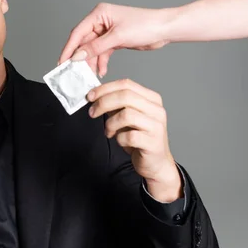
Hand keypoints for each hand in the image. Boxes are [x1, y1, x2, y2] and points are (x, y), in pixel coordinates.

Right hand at [58, 3, 174, 76]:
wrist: (164, 29)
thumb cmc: (145, 26)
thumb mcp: (117, 37)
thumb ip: (95, 48)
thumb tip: (77, 56)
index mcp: (99, 14)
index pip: (78, 32)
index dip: (69, 48)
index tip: (62, 62)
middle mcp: (101, 21)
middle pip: (84, 42)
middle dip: (80, 58)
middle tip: (73, 72)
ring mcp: (107, 31)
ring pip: (92, 49)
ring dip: (91, 62)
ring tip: (88, 75)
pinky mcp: (114, 40)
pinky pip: (102, 53)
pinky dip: (101, 62)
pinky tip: (101, 71)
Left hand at [86, 79, 181, 201]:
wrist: (156, 163)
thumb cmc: (140, 138)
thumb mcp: (128, 117)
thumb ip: (116, 105)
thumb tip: (96, 95)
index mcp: (151, 99)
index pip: (126, 84)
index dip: (105, 88)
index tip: (90, 96)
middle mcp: (156, 110)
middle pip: (126, 96)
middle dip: (104, 103)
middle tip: (92, 112)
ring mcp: (156, 126)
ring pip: (126, 115)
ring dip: (111, 123)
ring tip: (109, 131)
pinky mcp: (153, 143)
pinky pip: (128, 136)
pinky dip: (119, 139)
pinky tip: (120, 141)